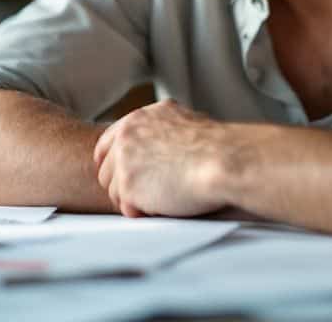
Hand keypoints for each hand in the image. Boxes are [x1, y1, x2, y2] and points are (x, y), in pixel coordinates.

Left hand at [93, 99, 238, 217]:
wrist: (225, 160)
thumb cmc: (217, 147)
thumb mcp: (183, 121)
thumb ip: (160, 131)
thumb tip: (158, 146)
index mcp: (139, 118)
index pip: (108, 144)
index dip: (114, 164)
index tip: (122, 176)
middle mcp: (126, 136)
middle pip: (106, 170)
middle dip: (123, 185)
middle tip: (147, 195)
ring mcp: (123, 161)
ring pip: (114, 191)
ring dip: (135, 200)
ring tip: (163, 200)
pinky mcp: (128, 186)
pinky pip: (127, 208)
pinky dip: (142, 213)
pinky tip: (164, 207)